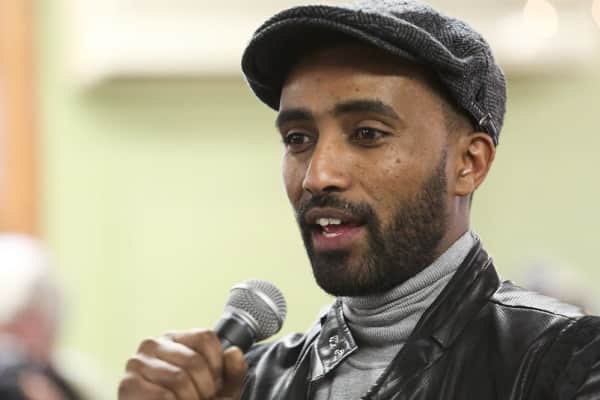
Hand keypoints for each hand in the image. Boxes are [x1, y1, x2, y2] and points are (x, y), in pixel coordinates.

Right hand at [118, 329, 246, 399]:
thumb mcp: (219, 388)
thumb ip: (232, 372)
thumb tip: (234, 352)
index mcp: (175, 339)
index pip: (205, 337)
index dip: (217, 365)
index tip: (214, 383)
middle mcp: (153, 344)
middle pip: (194, 361)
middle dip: (205, 388)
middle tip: (201, 398)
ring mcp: (137, 363)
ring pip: (179, 379)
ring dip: (191, 399)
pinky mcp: (128, 385)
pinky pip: (163, 396)